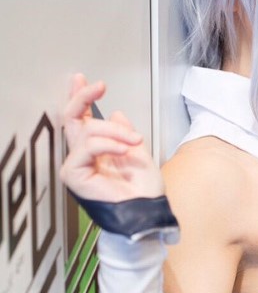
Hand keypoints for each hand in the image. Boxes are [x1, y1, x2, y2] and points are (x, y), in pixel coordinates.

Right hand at [60, 74, 163, 202]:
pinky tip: (123, 148)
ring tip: (134, 140)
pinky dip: (107, 144)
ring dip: (115, 131)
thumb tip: (117, 113)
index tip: (84, 80)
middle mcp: (85, 157)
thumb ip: (126, 134)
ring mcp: (78, 166)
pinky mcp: (75, 175)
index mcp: (98, 152)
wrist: (148, 212)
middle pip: (73, 120)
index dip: (81, 99)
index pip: (83, 121)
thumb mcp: (140, 154)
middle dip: (84, 98)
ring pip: (87, 131)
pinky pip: (87, 147)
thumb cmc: (145, 193)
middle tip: (98, 86)